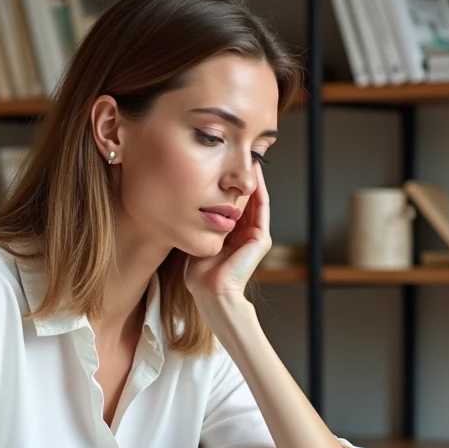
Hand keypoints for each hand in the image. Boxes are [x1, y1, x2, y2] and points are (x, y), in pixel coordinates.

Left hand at [185, 170, 271, 301]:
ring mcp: (256, 236)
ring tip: (250, 159)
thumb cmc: (200, 273)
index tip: (223, 166)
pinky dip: (259, 190)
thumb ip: (200, 223)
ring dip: (254, 180)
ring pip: (257, 200)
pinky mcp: (261, 239)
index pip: (234, 205)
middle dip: (243, 179)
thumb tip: (187, 203)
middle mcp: (246, 234)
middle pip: (247, 199)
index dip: (230, 185)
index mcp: (233, 236)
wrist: (211, 291)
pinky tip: (254, 175)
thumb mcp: (198, 239)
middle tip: (240, 156)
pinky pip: (261, 208)